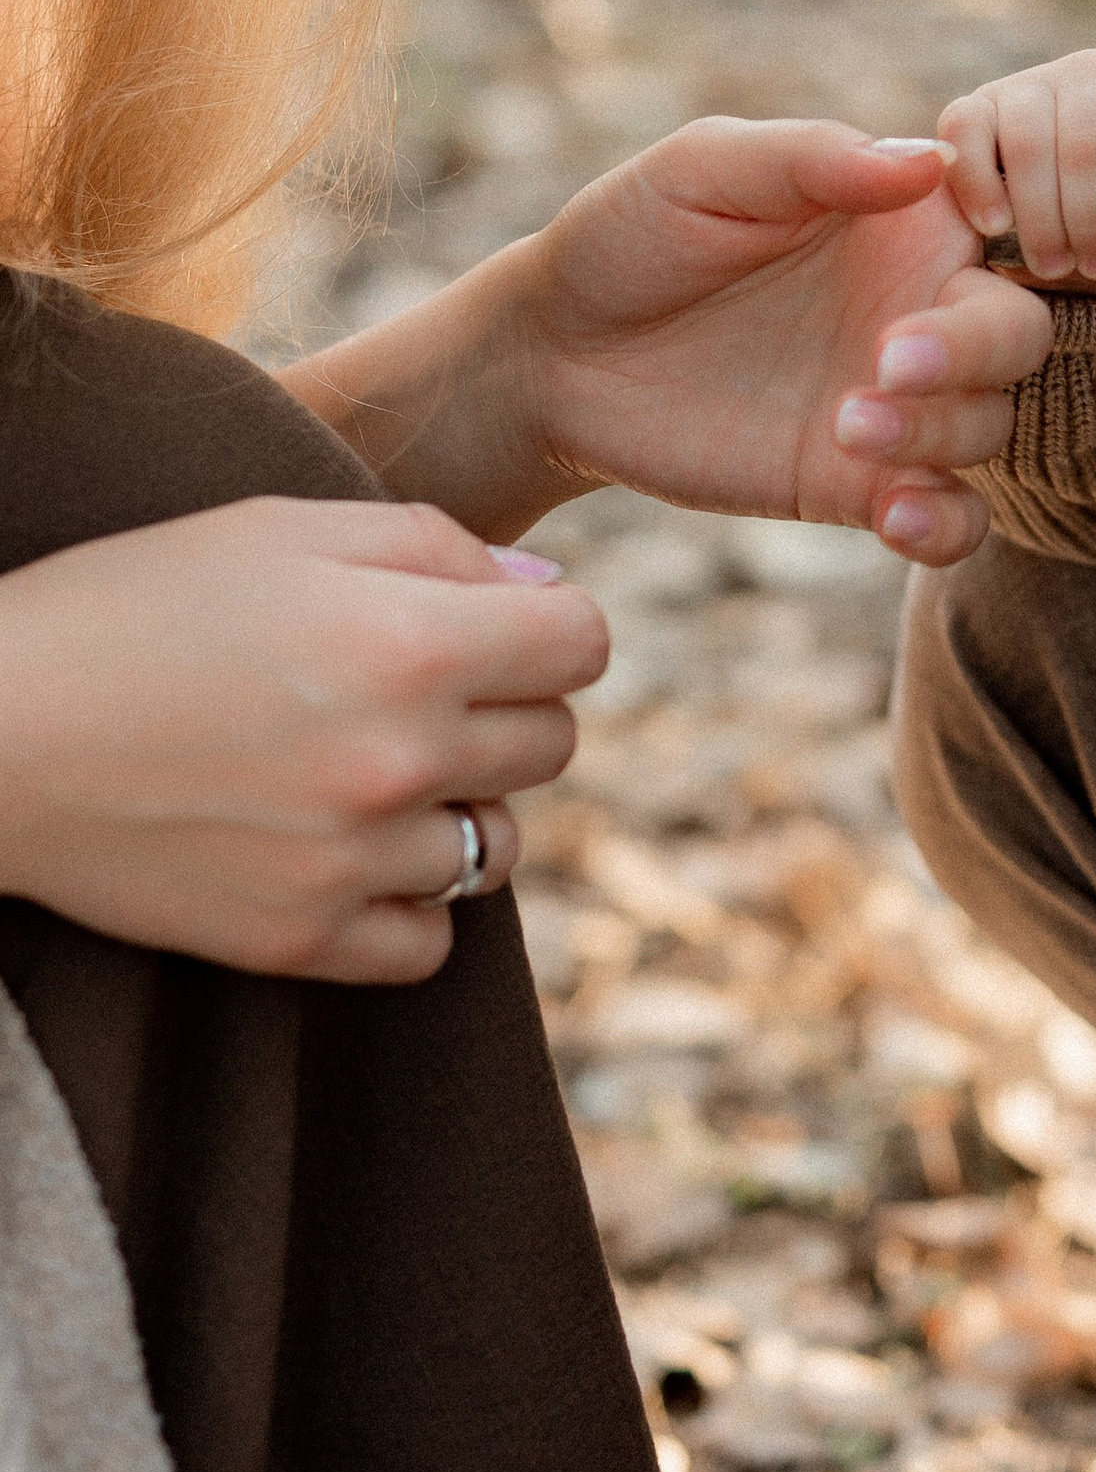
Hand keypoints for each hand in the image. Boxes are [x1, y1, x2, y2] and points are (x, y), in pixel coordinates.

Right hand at [0, 499, 605, 981]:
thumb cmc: (137, 604)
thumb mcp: (285, 527)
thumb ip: (436, 546)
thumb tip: (546, 593)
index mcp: (410, 642)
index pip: (582, 645)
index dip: (546, 626)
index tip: (494, 625)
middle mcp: (399, 759)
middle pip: (553, 744)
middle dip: (505, 708)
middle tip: (417, 690)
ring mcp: (351, 861)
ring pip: (499, 847)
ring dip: (461, 806)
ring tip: (373, 769)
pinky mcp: (297, 942)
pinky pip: (430, 944)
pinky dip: (410, 902)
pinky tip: (354, 851)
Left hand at [445, 121, 1053, 563]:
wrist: (552, 355)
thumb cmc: (630, 234)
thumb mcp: (704, 168)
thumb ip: (811, 158)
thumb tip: (927, 160)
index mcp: (899, 219)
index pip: (1003, 221)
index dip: (1013, 232)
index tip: (960, 245)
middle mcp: (914, 310)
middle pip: (1016, 335)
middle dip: (973, 351)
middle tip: (885, 359)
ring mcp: (891, 405)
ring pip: (989, 426)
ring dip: (942, 432)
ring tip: (848, 427)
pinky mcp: (854, 487)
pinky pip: (948, 518)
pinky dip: (947, 526)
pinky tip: (894, 517)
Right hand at [938, 51, 1095, 286]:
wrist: (1078, 226)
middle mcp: (1090, 72)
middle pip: (1085, 134)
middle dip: (1088, 214)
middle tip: (1094, 269)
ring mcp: (1027, 86)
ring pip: (1026, 136)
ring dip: (1039, 212)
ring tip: (1054, 264)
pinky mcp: (975, 108)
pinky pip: (966, 128)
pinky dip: (977, 179)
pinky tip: (995, 226)